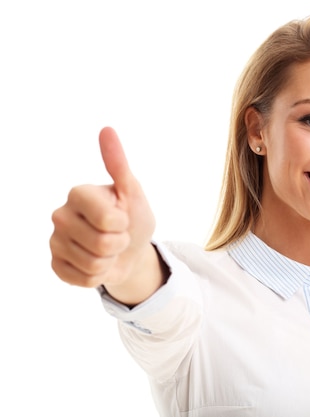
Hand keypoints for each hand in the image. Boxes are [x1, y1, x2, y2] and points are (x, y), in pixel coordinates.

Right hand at [50, 127, 156, 290]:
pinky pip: (82, 280)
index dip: (124, 224)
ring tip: (109, 250)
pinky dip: (98, 276)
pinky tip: (97, 264)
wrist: (131, 250)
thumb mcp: (133, 192)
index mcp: (78, 193)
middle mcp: (60, 215)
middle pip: (101, 243)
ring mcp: (55, 241)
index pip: (108, 219)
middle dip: (119, 244)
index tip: (123, 217)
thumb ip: (118, 164)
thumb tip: (107, 129)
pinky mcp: (56, 265)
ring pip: (92, 264)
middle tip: (118, 236)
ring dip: (109, 261)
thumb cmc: (133, 217)